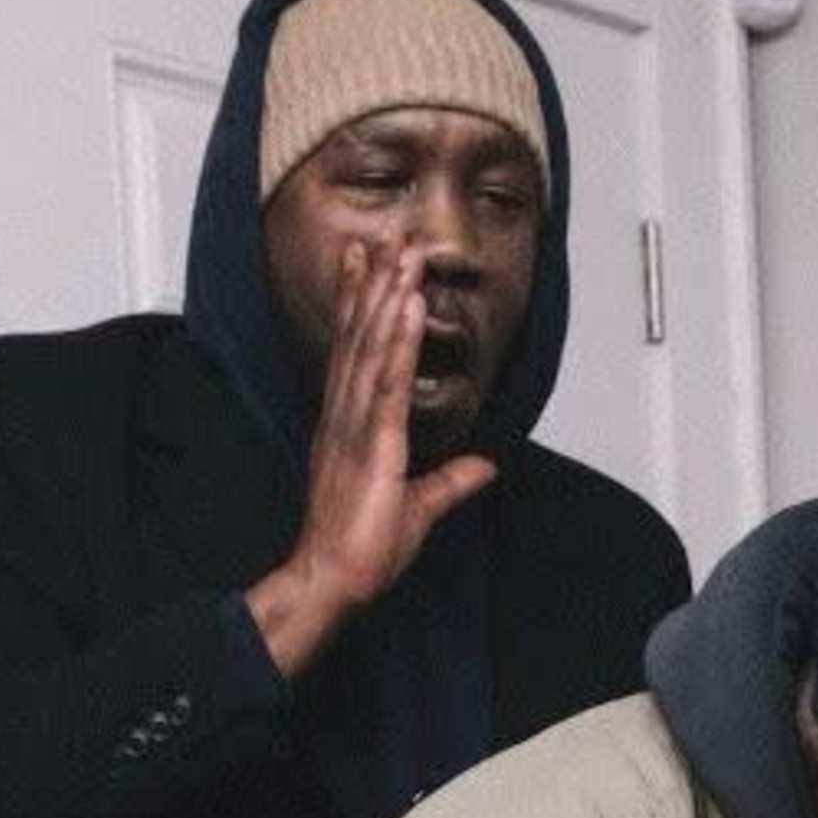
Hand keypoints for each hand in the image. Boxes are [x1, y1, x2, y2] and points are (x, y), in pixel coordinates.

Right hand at [243, 236, 497, 677]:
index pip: (357, 354)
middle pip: (361, 338)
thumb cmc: (361, 550)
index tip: (369, 265)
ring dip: (390, 299)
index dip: (364, 307)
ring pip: (373, 349)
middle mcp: (346, 417)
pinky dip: (399, 342)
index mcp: (350, 427)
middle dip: (377, 286)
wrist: (331, 580)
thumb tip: (485, 466)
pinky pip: (387, 384)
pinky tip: (410, 307)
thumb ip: (452, 482)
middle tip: (391, 237)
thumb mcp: (419, 508)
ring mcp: (356, 427)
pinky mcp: (373, 445)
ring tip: (404, 255)